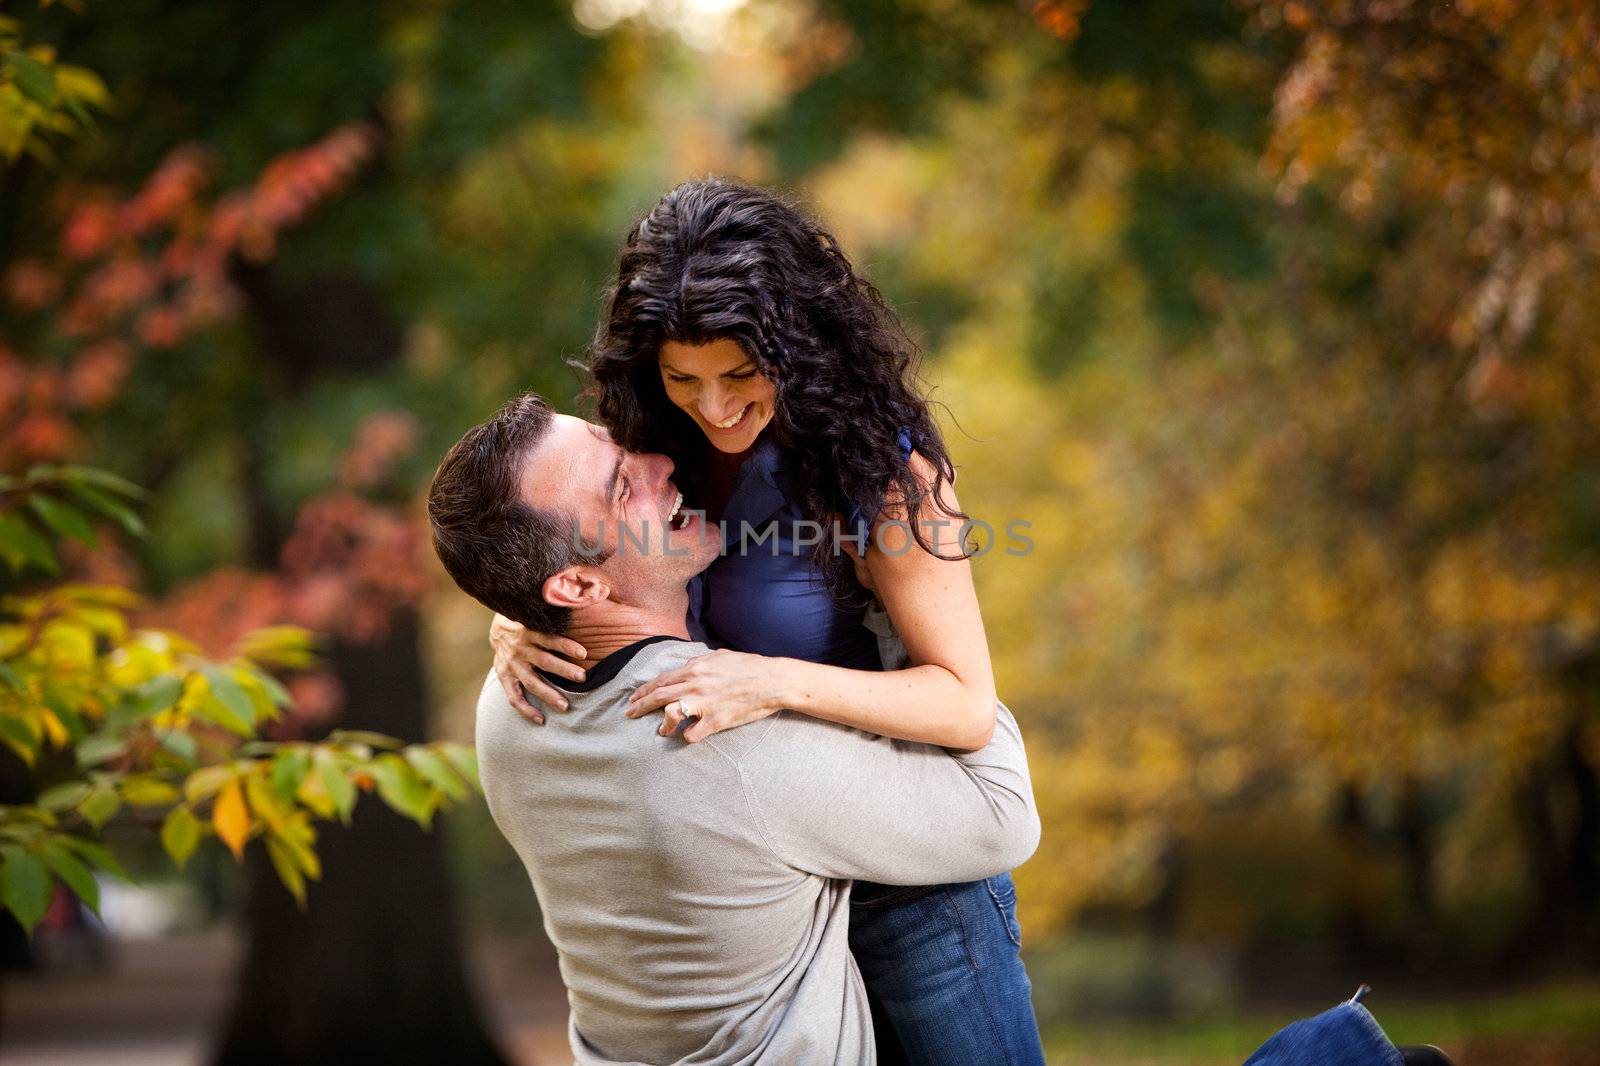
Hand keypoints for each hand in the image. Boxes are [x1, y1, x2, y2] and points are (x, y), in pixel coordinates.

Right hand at [489, 613, 586, 724]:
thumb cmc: (530, 624)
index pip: (550, 638)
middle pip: (544, 662)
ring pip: (531, 682)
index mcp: (530, 632)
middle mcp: (520, 649)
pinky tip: (541, 720)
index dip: (566, 645)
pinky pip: (514, 698)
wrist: (498, 631)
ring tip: (565, 706)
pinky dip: (526, 710)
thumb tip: (582, 602)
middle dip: (564, 670)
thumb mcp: (539, 617)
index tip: (584, 652)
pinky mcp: (504, 678)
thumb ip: (557, 617)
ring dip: (548, 694)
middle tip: (582, 678)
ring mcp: (511, 665)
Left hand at [625, 650, 786, 742]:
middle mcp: (695, 685)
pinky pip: (692, 734)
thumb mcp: (721, 656)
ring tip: (661, 731)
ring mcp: (704, 703)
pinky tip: (688, 736)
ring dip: (662, 725)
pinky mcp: (716, 721)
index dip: (644, 690)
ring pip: (669, 715)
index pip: (660, 680)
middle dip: (640, 707)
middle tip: (629, 715)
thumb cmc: (750, 666)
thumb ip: (700, 663)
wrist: (773, 680)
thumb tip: (688, 667)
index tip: (634, 698)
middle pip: (658, 697)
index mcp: (695, 669)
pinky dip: (687, 737)